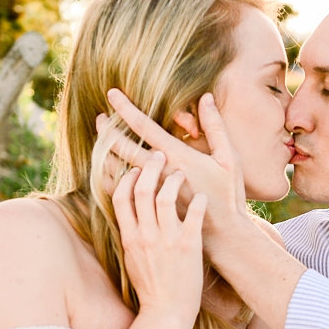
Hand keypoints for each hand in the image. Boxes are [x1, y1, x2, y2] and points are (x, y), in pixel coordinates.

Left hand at [102, 90, 247, 248]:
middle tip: (100, 117)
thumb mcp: (229, 159)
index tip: (112, 93)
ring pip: (118, 169)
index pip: (145, 127)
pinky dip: (110, 178)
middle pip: (123, 147)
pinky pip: (120, 192)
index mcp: (177, 157)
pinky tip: (107, 170)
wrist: (224, 235)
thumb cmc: (228, 195)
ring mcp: (151, 192)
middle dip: (108, 130)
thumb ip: (215, 127)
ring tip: (100, 141)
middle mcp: (160, 174)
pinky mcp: (148, 208)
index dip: (126, 108)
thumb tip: (206, 97)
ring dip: (106, 152)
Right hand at [109, 147, 206, 328]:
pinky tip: (203, 196)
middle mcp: (146, 235)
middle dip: (150, 167)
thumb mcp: (132, 259)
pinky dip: (198, 200)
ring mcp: (167, 239)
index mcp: (130, 237)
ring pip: (167, 196)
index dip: (128, 177)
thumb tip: (129, 215)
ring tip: (182, 172)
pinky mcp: (189, 245)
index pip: (121, 197)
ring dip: (175, 178)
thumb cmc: (151, 288)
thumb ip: (131, 235)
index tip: (136, 169)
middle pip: (143, 189)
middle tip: (160, 156)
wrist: (167, 312)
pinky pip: (194, 213)